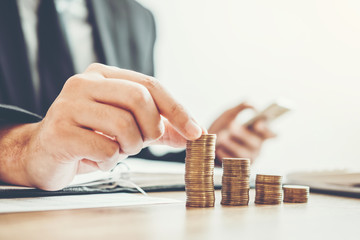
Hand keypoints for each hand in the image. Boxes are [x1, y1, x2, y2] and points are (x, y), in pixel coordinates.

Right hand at [0, 63, 202, 189]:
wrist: (42, 154)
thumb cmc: (89, 138)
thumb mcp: (126, 127)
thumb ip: (158, 127)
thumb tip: (192, 134)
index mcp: (103, 75)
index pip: (151, 85)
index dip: (177, 109)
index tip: (196, 132)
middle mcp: (84, 83)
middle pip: (139, 99)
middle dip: (151, 128)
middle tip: (143, 142)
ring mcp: (69, 105)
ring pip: (124, 125)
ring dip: (129, 147)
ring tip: (115, 150)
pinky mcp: (60, 131)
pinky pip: (105, 149)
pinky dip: (109, 162)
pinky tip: (95, 160)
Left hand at [208, 103, 274, 163]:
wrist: (206, 143)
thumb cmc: (222, 127)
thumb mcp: (230, 114)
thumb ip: (240, 107)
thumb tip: (251, 104)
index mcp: (259, 132)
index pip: (270, 133)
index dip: (266, 129)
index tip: (257, 124)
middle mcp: (257, 146)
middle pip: (255, 142)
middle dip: (243, 134)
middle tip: (231, 126)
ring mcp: (249, 158)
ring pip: (244, 153)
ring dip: (232, 145)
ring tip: (222, 138)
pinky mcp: (239, 167)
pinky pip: (234, 163)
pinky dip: (225, 155)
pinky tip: (217, 149)